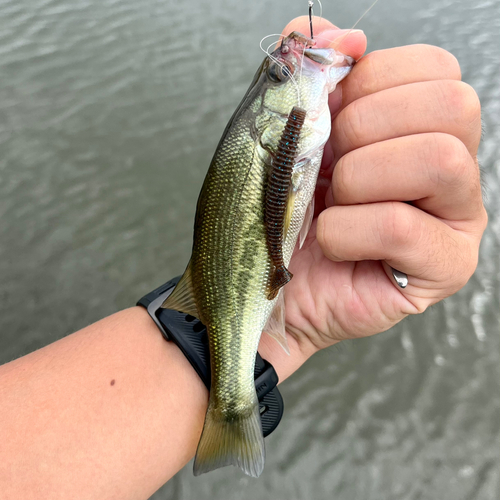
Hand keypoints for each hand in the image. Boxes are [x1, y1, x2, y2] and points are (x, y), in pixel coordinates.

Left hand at [259, 17, 486, 375]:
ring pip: (440, 160)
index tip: (327, 118)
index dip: (369, 83)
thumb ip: (308, 69)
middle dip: (364, 130)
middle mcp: (451, 166)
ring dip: (357, 180)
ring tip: (330, 207)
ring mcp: (456, 218)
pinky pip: (402, 227)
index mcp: (419, 125)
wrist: (265, 277)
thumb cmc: (278, 207)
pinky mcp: (445, 266)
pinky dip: (346, 231)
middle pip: (452, 105)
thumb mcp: (282, 127)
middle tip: (328, 169)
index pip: (433, 67)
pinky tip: (332, 243)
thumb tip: (348, 35)